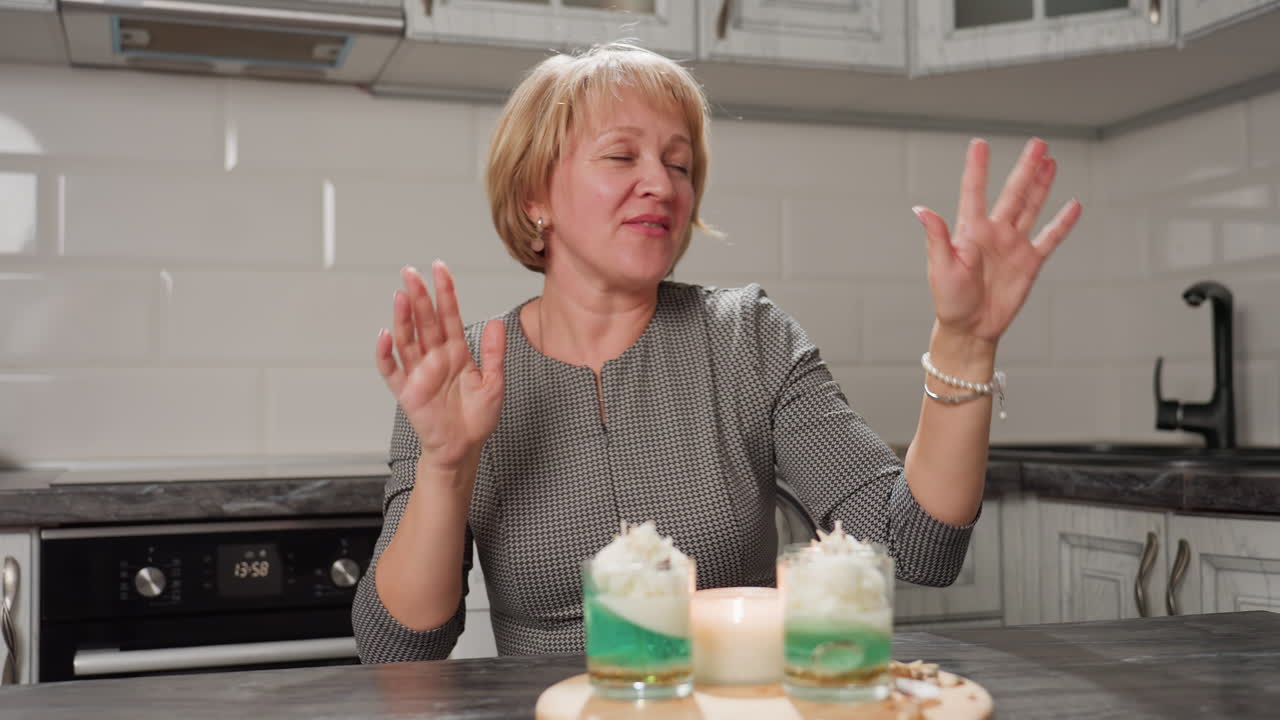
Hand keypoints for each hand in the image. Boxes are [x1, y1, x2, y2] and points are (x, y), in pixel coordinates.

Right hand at [376, 261, 505, 472]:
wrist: (463, 448)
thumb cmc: (477, 417)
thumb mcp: (494, 383)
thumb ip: (494, 353)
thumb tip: (496, 321)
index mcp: (457, 352)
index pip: (449, 316)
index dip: (444, 292)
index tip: (440, 268)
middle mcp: (435, 358)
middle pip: (425, 321)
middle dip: (418, 296)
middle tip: (411, 272)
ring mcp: (419, 373)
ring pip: (408, 339)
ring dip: (403, 318)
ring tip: (401, 295)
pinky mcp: (407, 391)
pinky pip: (392, 370)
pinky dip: (385, 354)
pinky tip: (385, 336)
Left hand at [913, 138, 1082, 344]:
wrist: (970, 329)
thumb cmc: (949, 299)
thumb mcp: (941, 268)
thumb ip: (937, 238)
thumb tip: (921, 210)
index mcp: (969, 231)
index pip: (974, 192)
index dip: (977, 168)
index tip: (979, 144)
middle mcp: (994, 233)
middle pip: (1013, 193)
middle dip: (1025, 168)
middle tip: (1037, 143)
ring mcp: (1013, 245)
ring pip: (1031, 208)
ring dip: (1041, 185)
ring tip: (1050, 161)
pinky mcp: (1030, 262)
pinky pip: (1049, 238)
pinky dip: (1062, 223)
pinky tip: (1073, 204)